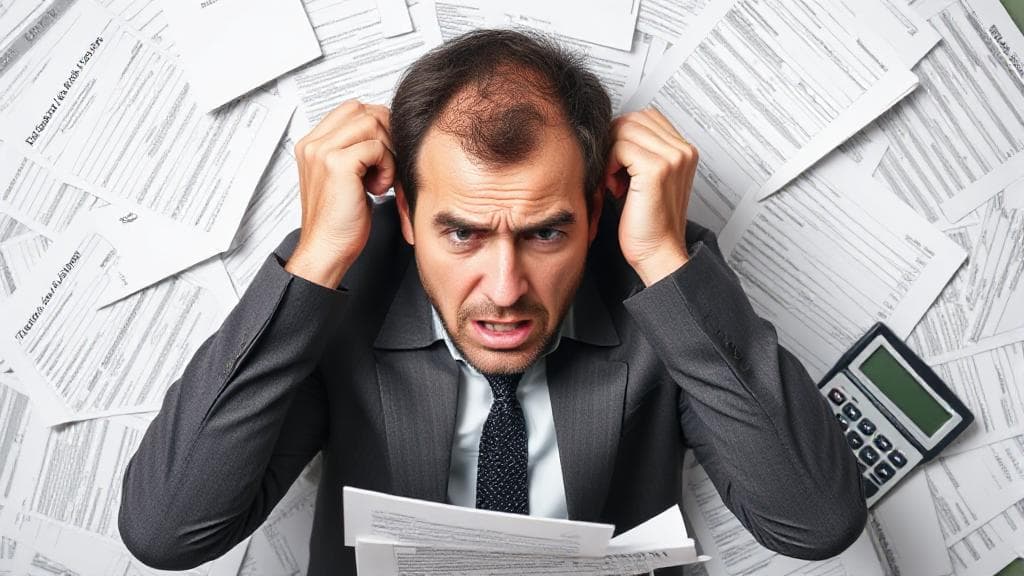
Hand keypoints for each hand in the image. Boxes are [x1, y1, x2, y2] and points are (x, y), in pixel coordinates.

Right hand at [287, 99, 394, 287]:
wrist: (326, 250)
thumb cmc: (339, 222)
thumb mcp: (346, 178)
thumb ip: (356, 151)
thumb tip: (386, 131)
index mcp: (312, 145)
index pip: (351, 109)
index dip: (376, 127)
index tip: (382, 155)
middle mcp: (313, 144)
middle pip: (364, 111)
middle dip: (386, 136)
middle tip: (386, 167)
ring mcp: (322, 151)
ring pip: (373, 124)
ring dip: (387, 153)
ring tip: (378, 181)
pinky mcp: (337, 164)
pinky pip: (377, 147)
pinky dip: (387, 167)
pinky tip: (376, 189)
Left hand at [605, 107, 696, 286]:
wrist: (658, 254)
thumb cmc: (648, 224)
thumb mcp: (645, 180)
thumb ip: (639, 153)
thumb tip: (613, 133)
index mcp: (683, 151)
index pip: (645, 117)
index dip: (624, 136)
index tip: (618, 164)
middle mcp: (682, 151)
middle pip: (634, 119)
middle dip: (615, 142)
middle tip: (612, 173)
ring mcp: (673, 157)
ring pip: (625, 129)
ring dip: (611, 153)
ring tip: (614, 181)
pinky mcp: (657, 169)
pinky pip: (620, 147)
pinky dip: (609, 164)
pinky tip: (614, 186)